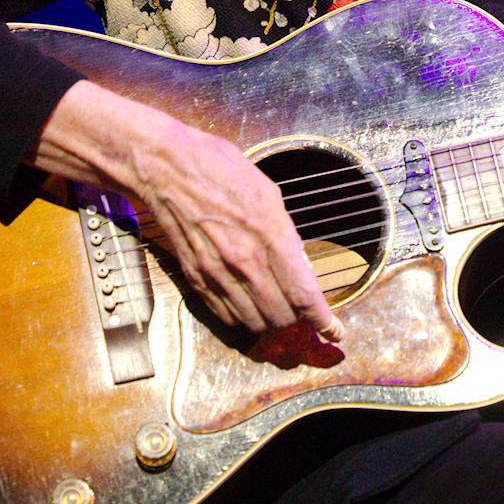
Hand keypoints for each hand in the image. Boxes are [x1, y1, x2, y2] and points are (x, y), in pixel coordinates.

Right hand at [32, 81, 344, 337]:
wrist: (168, 169)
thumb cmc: (220, 170)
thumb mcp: (269, 193)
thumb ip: (286, 233)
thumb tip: (299, 263)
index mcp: (269, 237)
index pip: (303, 295)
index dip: (323, 321)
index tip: (335, 334)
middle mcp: (244, 263)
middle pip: (281, 317)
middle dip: (299, 321)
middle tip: (305, 315)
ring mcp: (217, 274)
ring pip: (254, 324)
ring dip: (272, 324)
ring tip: (280, 312)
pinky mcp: (196, 279)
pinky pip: (226, 317)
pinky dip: (243, 319)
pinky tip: (251, 306)